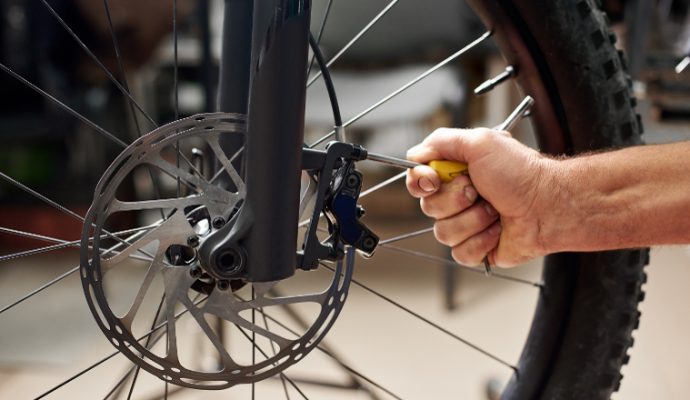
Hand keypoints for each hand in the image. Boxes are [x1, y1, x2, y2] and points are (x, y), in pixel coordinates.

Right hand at [406, 128, 552, 266]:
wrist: (549, 205)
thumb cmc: (521, 172)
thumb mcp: (480, 142)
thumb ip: (441, 141)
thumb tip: (415, 154)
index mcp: (455, 172)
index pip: (417, 180)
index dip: (420, 182)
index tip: (434, 180)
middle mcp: (458, 198)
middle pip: (428, 207)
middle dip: (455, 200)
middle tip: (479, 190)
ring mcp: (467, 224)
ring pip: (442, 233)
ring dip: (472, 220)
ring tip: (495, 210)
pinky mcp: (477, 248)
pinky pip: (460, 253)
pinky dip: (481, 241)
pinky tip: (498, 231)